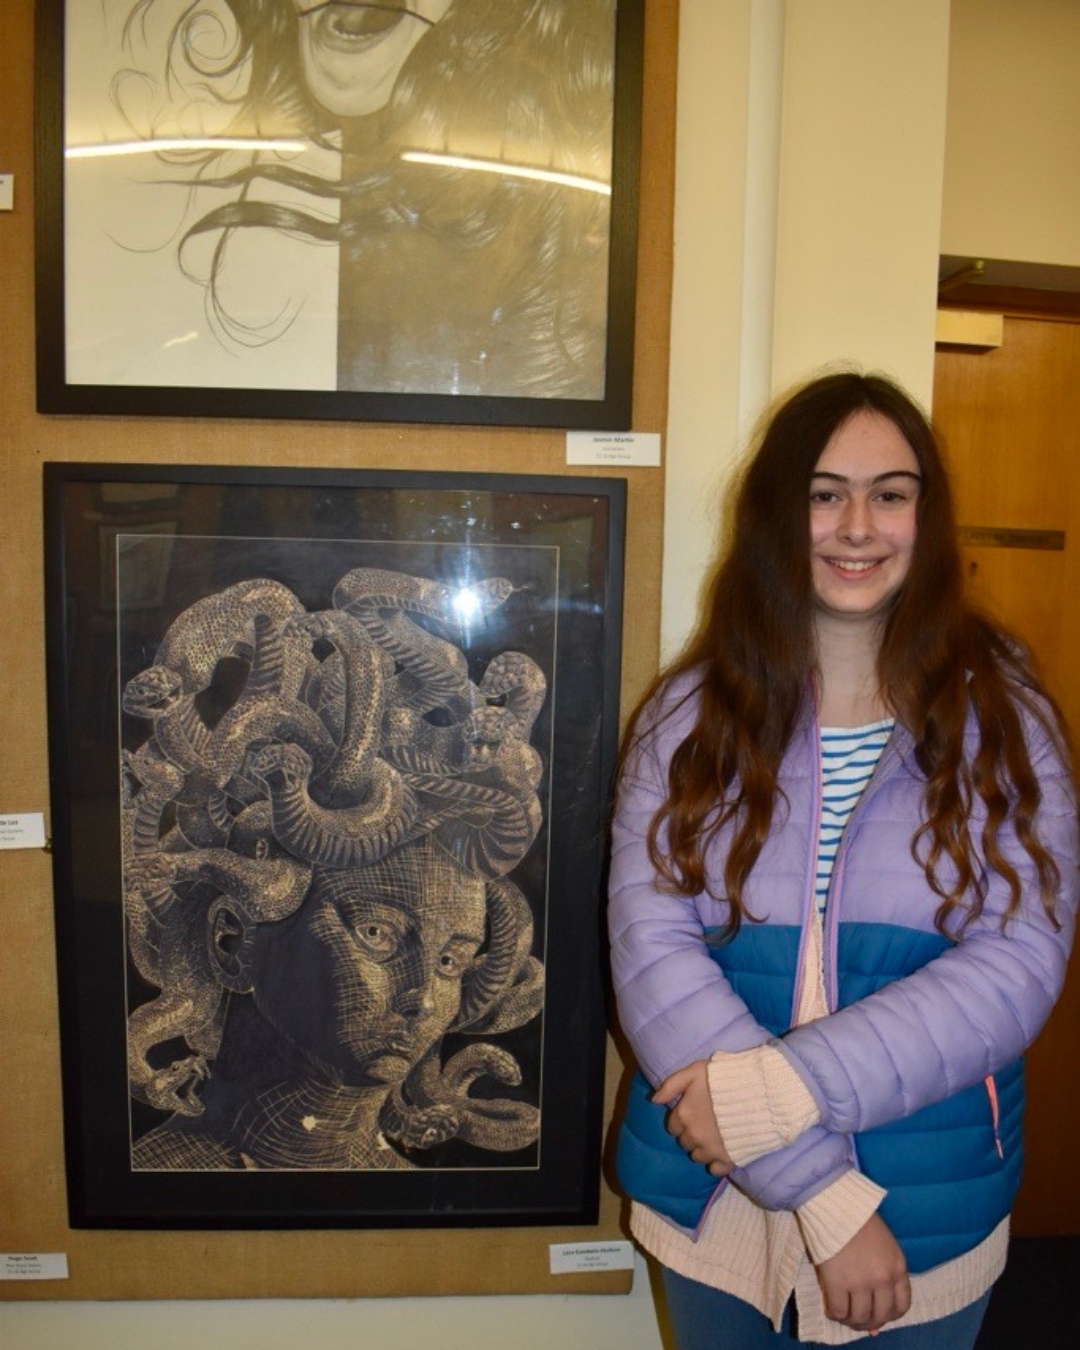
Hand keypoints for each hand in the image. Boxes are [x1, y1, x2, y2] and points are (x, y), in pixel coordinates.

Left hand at [653, 1060, 732, 1175]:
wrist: (758, 1093)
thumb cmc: (723, 1078)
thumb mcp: (693, 1071)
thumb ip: (670, 1085)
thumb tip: (653, 1100)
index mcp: (683, 1115)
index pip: (672, 1126)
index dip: (682, 1119)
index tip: (692, 1113)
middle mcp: (693, 1136)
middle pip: (684, 1142)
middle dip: (691, 1133)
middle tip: (705, 1122)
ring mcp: (710, 1150)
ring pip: (697, 1156)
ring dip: (702, 1148)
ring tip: (714, 1135)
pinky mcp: (728, 1159)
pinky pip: (714, 1170)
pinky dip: (716, 1163)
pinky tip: (723, 1150)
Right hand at [816, 1212, 910, 1331]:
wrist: (835, 1203)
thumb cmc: (859, 1218)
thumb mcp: (884, 1245)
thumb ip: (884, 1272)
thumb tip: (875, 1310)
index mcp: (898, 1267)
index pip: (902, 1306)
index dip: (890, 1315)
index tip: (879, 1313)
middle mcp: (883, 1279)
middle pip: (881, 1315)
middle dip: (870, 1322)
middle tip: (859, 1319)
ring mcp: (860, 1283)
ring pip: (859, 1317)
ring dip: (851, 1321)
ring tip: (843, 1315)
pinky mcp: (836, 1282)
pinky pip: (838, 1310)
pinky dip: (834, 1314)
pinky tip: (831, 1308)